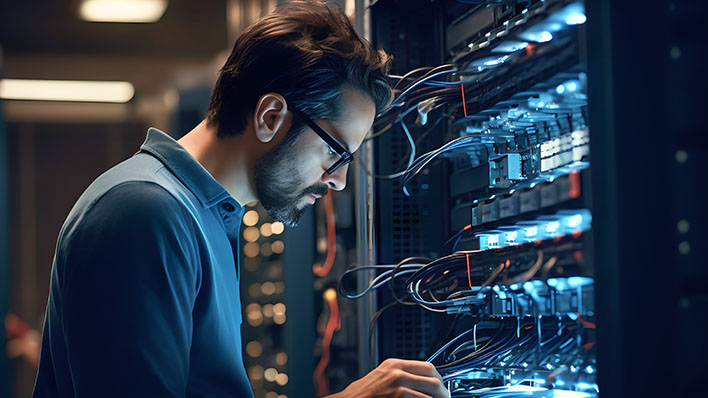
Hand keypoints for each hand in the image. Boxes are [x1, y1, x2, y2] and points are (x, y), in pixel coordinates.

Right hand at [328, 358, 449, 397]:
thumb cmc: (363, 394)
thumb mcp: (383, 377)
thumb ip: (402, 375)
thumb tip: (422, 380)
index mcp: (395, 364)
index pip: (428, 366)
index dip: (439, 378)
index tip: (442, 386)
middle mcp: (397, 373)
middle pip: (433, 379)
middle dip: (443, 392)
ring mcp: (398, 386)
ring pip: (430, 394)